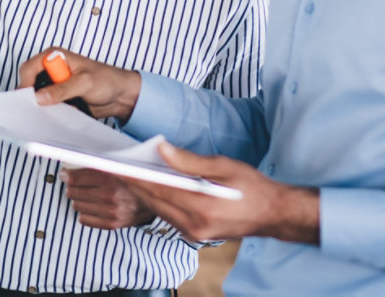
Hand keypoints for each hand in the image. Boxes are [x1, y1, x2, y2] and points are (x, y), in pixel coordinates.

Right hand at [16, 47, 142, 120]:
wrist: (121, 95)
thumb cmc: (107, 79)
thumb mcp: (84, 83)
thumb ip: (62, 89)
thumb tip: (40, 97)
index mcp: (55, 56)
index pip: (30, 67)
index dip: (26, 83)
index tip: (28, 99)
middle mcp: (52, 69)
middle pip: (30, 82)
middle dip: (32, 96)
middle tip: (36, 110)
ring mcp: (55, 84)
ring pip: (38, 96)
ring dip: (42, 105)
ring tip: (52, 113)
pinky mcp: (59, 97)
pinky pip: (47, 106)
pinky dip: (50, 112)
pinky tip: (58, 116)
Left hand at [63, 168, 154, 228]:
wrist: (154, 199)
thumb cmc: (132, 180)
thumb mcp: (116, 166)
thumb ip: (96, 165)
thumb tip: (71, 165)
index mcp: (110, 178)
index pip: (75, 178)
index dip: (66, 175)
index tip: (65, 174)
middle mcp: (110, 195)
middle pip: (73, 193)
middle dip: (72, 187)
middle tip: (76, 184)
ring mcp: (111, 212)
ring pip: (77, 206)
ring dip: (78, 200)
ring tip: (85, 195)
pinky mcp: (112, 224)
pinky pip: (84, 220)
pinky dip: (85, 213)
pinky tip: (91, 207)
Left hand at [121, 142, 318, 244]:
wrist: (272, 213)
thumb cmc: (251, 185)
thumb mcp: (223, 166)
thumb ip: (189, 160)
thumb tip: (161, 149)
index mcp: (202, 206)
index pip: (158, 189)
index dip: (134, 176)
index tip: (115, 164)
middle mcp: (194, 225)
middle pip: (153, 201)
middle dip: (132, 184)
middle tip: (112, 166)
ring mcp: (193, 233)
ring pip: (157, 210)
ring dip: (141, 193)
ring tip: (125, 173)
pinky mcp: (193, 235)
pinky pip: (166, 216)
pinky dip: (155, 201)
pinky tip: (147, 187)